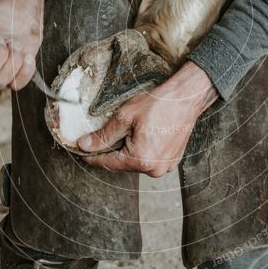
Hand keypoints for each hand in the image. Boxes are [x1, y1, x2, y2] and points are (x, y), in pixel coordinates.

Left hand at [79, 62, 217, 176]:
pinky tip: (145, 134)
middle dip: (113, 150)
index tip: (81, 151)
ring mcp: (165, 167)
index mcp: (140, 160)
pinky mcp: (172, 162)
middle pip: (122, 164)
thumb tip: (84, 145)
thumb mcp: (124, 117)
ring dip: (129, 150)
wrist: (186, 98)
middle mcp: (154, 169)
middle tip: (107, 133)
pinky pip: (149, 160)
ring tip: (131, 130)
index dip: (92, 156)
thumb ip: (103, 135)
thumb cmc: (158, 105)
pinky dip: (143, 150)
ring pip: (136, 162)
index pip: (107, 163)